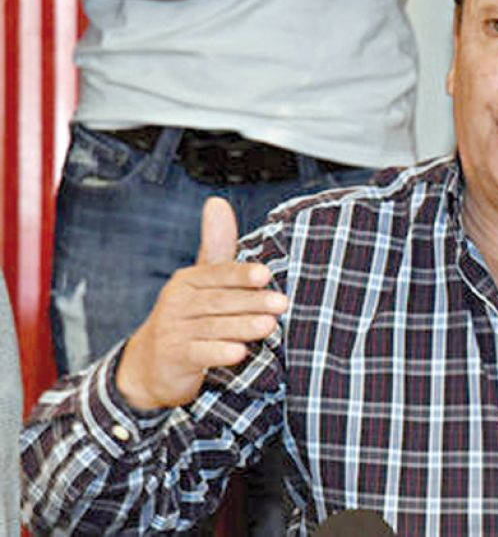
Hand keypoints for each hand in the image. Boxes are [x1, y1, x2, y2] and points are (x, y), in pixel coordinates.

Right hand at [115, 197, 286, 409]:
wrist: (149, 365)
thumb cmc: (187, 316)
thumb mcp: (200, 279)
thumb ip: (215, 244)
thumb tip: (217, 201)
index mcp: (188, 281)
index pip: (216, 274)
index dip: (240, 274)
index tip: (265, 274)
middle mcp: (177, 303)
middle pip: (218, 301)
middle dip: (251, 301)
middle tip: (280, 303)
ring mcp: (174, 332)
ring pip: (212, 327)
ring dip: (242, 326)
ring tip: (269, 325)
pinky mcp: (174, 359)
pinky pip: (199, 354)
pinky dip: (219, 353)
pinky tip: (240, 353)